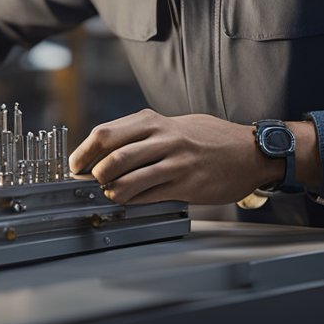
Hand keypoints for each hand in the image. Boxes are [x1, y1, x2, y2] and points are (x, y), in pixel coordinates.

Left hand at [67, 109, 284, 205]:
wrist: (248, 151)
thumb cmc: (205, 138)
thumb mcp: (169, 124)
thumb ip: (139, 136)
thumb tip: (102, 154)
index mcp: (152, 121)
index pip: (105, 134)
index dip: (84, 153)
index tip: (75, 166)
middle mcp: (162, 138)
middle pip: (113, 156)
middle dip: (95, 174)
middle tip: (90, 184)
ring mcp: (175, 161)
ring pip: (129, 178)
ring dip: (112, 191)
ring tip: (109, 194)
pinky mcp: (186, 184)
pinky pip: (150, 195)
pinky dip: (132, 201)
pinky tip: (129, 202)